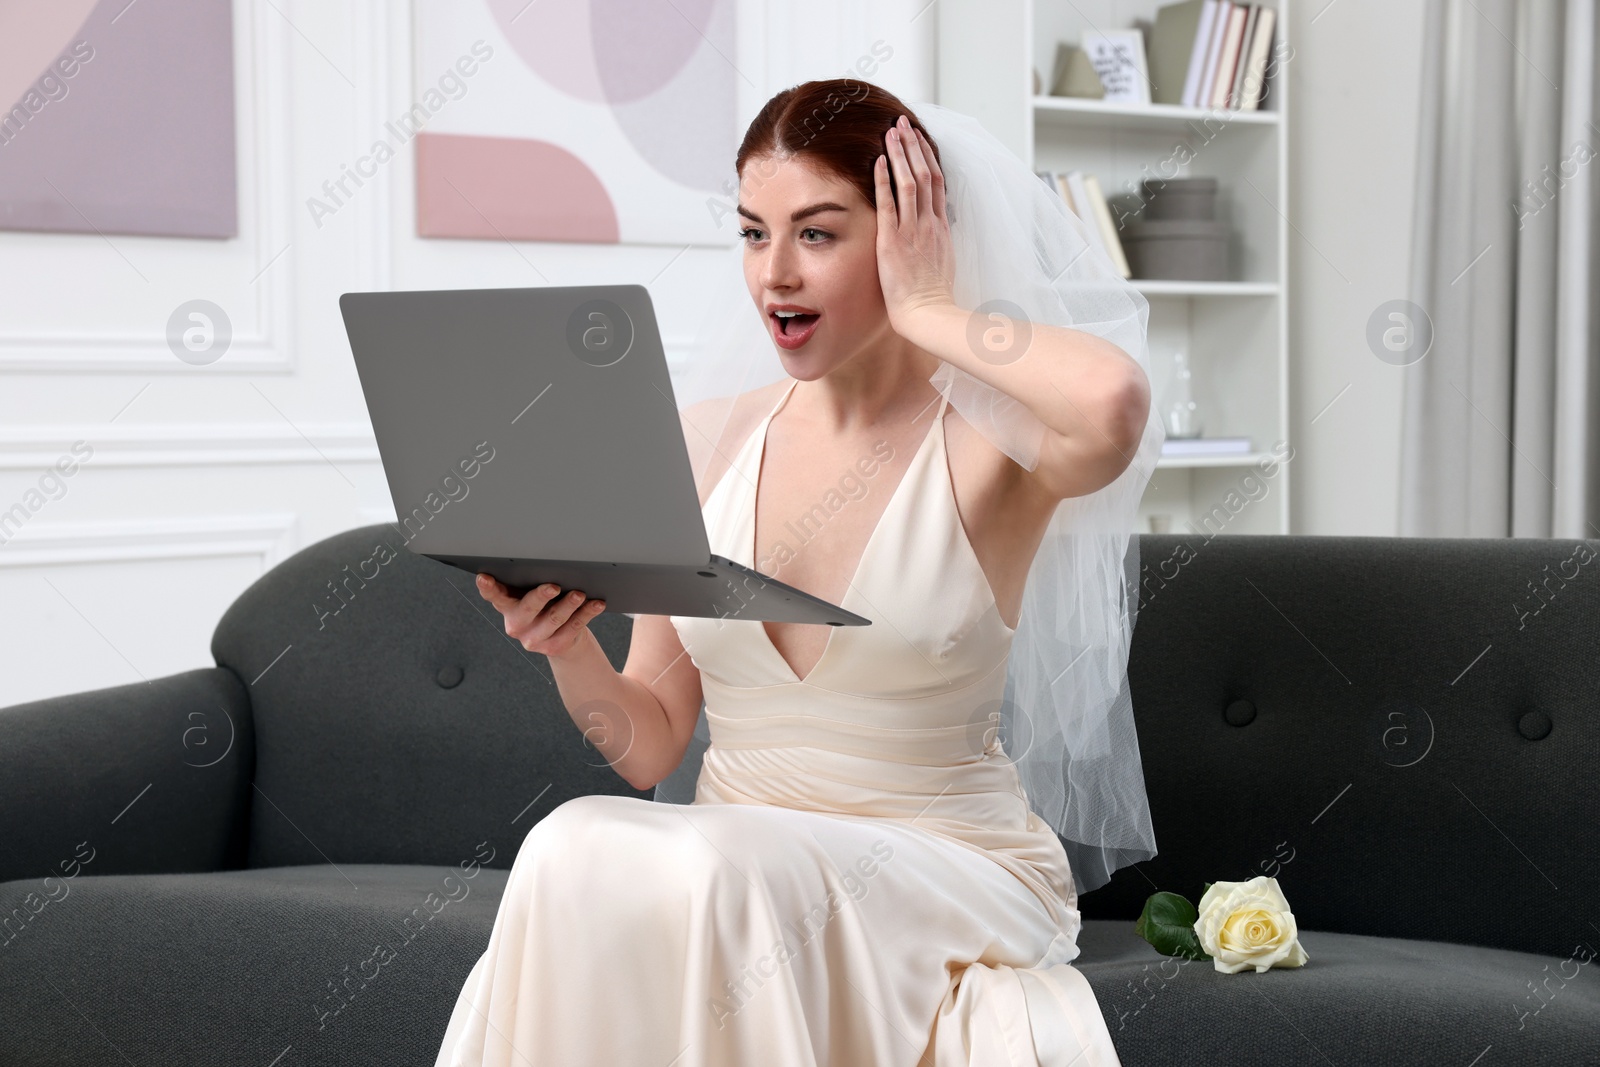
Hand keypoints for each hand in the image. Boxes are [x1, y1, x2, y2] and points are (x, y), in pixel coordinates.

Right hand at [476, 574, 604, 658]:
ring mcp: (534, 639)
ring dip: (569, 605)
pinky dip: (587, 613)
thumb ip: (530, 582)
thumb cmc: (544, 606)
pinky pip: (573, 627)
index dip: (487, 587)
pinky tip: (596, 604)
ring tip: (580, 594)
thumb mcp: (532, 594)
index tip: (484, 577)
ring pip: (554, 618)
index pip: (493, 595)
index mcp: (507, 606)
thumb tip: (549, 561)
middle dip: (541, 596)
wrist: (561, 638)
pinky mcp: (553, 647)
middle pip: (527, 608)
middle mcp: (516, 624)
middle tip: (553, 586)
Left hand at [874, 114, 956, 334]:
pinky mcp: (893, 241)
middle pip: (925, 174)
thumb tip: (934, 235)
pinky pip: (889, 204)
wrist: (929, 315)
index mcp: (941, 229)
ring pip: (909, 182)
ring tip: (891, 130)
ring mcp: (912, 231)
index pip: (937, 184)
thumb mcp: (941, 265)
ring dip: (900, 153)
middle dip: (914, 146)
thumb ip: (936, 244)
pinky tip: (878, 160)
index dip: (927, 159)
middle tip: (903, 123)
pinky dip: (884, 179)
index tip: (919, 141)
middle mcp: (929, 224)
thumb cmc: (933, 299)